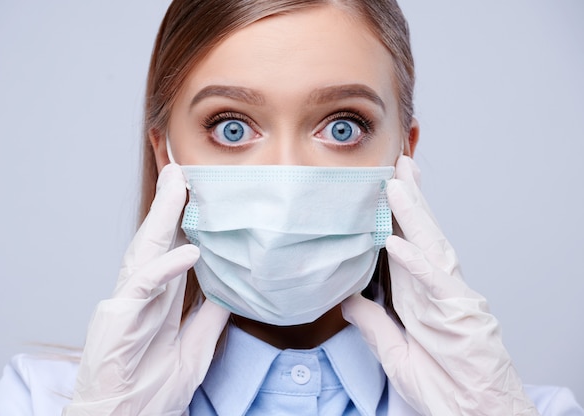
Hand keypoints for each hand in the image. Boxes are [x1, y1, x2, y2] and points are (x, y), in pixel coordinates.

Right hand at [63, 164, 229, 415]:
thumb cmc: (151, 391)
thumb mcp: (194, 349)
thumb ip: (209, 317)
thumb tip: (230, 290)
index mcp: (155, 300)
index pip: (169, 250)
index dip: (183, 221)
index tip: (198, 193)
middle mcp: (138, 295)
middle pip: (155, 241)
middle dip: (169, 205)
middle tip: (183, 170)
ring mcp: (124, 305)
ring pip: (144, 251)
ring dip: (162, 217)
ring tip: (179, 184)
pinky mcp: (116, 321)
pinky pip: (142, 288)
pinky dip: (165, 268)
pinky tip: (189, 251)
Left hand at [342, 156, 538, 415]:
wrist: (472, 415)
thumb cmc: (441, 386)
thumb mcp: (394, 352)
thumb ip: (373, 324)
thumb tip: (349, 300)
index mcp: (420, 296)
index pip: (406, 247)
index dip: (395, 219)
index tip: (381, 191)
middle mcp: (437, 289)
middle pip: (422, 236)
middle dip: (410, 200)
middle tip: (398, 165)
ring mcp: (452, 299)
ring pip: (432, 247)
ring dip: (414, 216)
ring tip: (398, 184)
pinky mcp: (462, 316)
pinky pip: (435, 284)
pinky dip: (416, 262)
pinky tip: (397, 242)